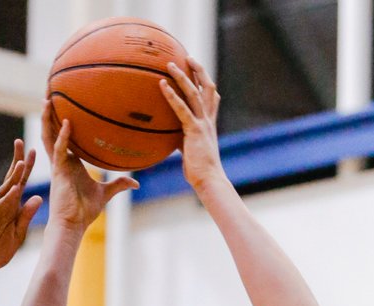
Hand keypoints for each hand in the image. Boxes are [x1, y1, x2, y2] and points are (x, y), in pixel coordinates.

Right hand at [0, 140, 42, 276]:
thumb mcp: (18, 233)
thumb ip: (26, 216)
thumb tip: (39, 197)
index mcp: (10, 208)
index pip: (19, 184)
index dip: (26, 168)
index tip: (33, 152)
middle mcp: (0, 205)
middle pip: (10, 180)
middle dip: (16, 162)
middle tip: (22, 143)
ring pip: (3, 191)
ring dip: (12, 177)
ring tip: (21, 163)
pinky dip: (6, 200)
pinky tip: (14, 190)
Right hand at [43, 100, 137, 231]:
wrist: (73, 224)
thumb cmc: (85, 211)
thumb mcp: (105, 194)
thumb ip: (119, 184)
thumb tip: (136, 183)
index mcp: (70, 163)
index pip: (65, 138)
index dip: (62, 123)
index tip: (65, 106)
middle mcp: (61, 161)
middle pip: (52, 132)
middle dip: (50, 115)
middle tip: (50, 95)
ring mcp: (58, 165)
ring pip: (49, 137)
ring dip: (47, 119)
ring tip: (47, 100)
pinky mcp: (58, 172)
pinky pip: (59, 149)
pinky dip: (63, 136)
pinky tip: (67, 123)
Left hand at [159, 57, 224, 193]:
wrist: (209, 180)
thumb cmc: (200, 172)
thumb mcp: (192, 152)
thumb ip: (184, 142)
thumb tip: (172, 142)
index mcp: (210, 125)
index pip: (212, 98)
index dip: (206, 83)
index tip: (199, 71)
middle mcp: (208, 120)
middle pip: (207, 87)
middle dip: (198, 70)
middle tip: (187, 57)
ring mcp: (203, 124)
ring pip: (194, 92)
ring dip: (182, 76)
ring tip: (169, 64)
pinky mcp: (194, 130)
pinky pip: (182, 108)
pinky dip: (172, 95)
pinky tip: (162, 85)